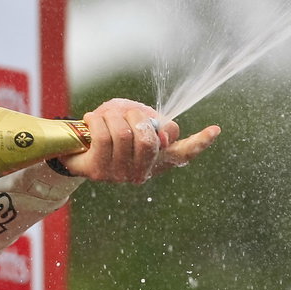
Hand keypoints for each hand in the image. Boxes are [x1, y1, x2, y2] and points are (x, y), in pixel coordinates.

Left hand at [56, 98, 220, 183]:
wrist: (75, 146)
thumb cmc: (108, 129)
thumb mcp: (131, 117)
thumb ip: (149, 121)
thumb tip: (162, 132)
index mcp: (156, 158)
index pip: (183, 152)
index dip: (200, 142)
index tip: (215, 129)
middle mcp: (143, 171)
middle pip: (150, 140)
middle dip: (136, 117)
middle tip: (125, 115)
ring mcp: (122, 174)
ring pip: (124, 134)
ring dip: (113, 116)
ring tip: (105, 117)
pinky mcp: (100, 172)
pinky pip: (103, 136)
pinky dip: (97, 120)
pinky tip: (92, 119)